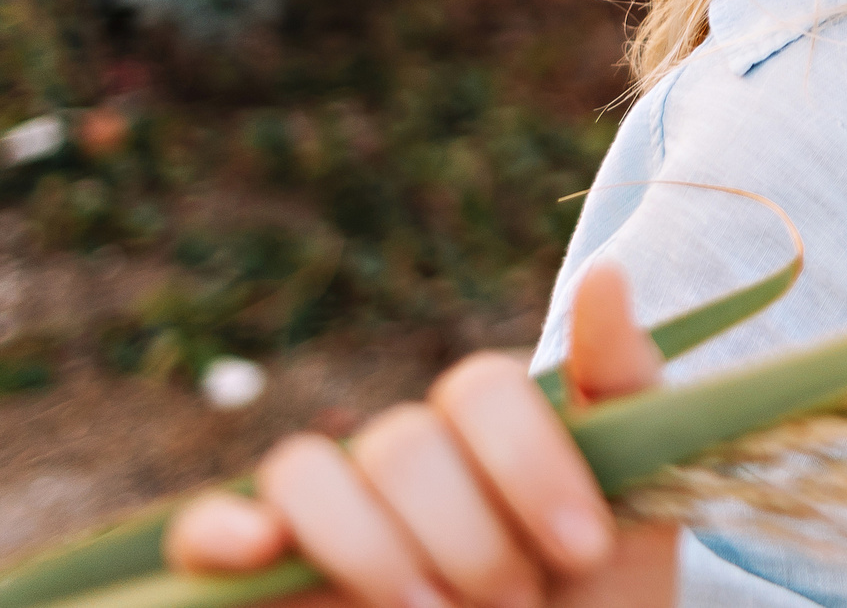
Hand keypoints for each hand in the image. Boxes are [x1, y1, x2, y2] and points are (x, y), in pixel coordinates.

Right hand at [165, 263, 680, 607]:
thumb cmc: (597, 606)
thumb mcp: (641, 506)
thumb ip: (624, 389)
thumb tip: (605, 271)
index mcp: (485, 431)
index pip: (481, 387)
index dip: (529, 464)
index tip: (584, 549)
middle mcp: (403, 463)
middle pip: (401, 442)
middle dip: (470, 536)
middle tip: (516, 603)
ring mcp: (329, 519)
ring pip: (305, 472)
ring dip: (376, 550)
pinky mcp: (264, 582)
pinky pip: (205, 529)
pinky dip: (220, 531)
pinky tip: (260, 552)